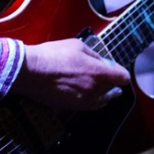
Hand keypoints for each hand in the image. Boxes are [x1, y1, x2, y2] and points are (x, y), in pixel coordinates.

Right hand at [12, 38, 130, 111]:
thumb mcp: (77, 45)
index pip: (122, 78)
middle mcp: (94, 90)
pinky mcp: (71, 108)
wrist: (30, 72)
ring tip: (100, 89)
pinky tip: (86, 94)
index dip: (121, 73)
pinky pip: (89, 106)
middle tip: (108, 78)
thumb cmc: (53, 55)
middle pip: (113, 92)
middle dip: (112, 84)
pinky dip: (92, 100)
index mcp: (98, 73)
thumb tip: (103, 63)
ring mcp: (83, 101)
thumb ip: (94, 55)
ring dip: (104, 95)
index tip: (116, 70)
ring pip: (102, 102)